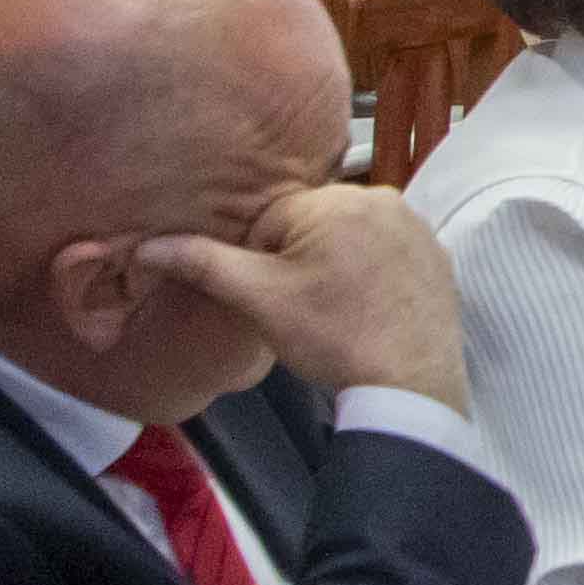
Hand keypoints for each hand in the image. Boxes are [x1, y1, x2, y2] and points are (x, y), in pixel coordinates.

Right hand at [121, 180, 467, 405]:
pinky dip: (370, 275)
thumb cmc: (331, 338)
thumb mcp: (259, 299)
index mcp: (335, 199)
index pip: (270, 220)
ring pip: (348, 238)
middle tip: (305, 309)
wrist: (410, 386)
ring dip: (334, 267)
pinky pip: (385, 253)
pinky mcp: (437, 253)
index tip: (272, 299)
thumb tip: (146, 246)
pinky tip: (367, 310)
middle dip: (298, 261)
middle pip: (311, 225)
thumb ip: (202, 264)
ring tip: (336, 312)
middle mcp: (382, 198)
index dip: (260, 263)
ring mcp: (416, 225)